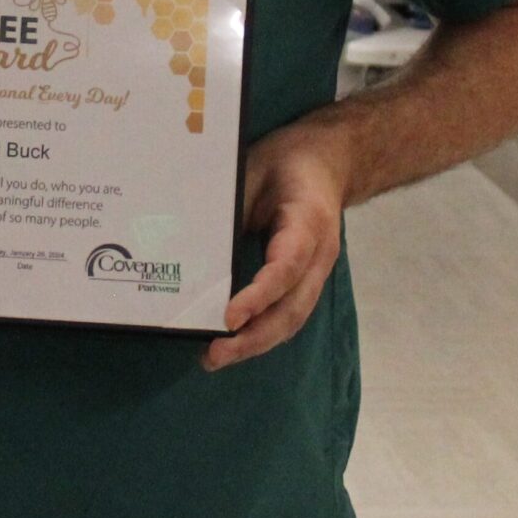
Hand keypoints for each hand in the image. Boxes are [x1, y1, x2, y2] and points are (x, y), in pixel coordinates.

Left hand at [202, 128, 345, 371]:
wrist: (327, 160)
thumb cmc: (286, 162)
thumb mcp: (253, 172)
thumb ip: (231, 209)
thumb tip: (191, 247)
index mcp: (309, 222)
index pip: (285, 269)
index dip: (258, 297)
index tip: (228, 318)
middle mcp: (319, 255)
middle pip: (292, 309)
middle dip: (253, 338)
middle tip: (213, 354)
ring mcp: (318, 272)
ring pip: (292, 319)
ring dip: (256, 344)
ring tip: (216, 358)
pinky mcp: (307, 280)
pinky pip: (288, 313)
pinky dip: (263, 334)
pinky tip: (233, 344)